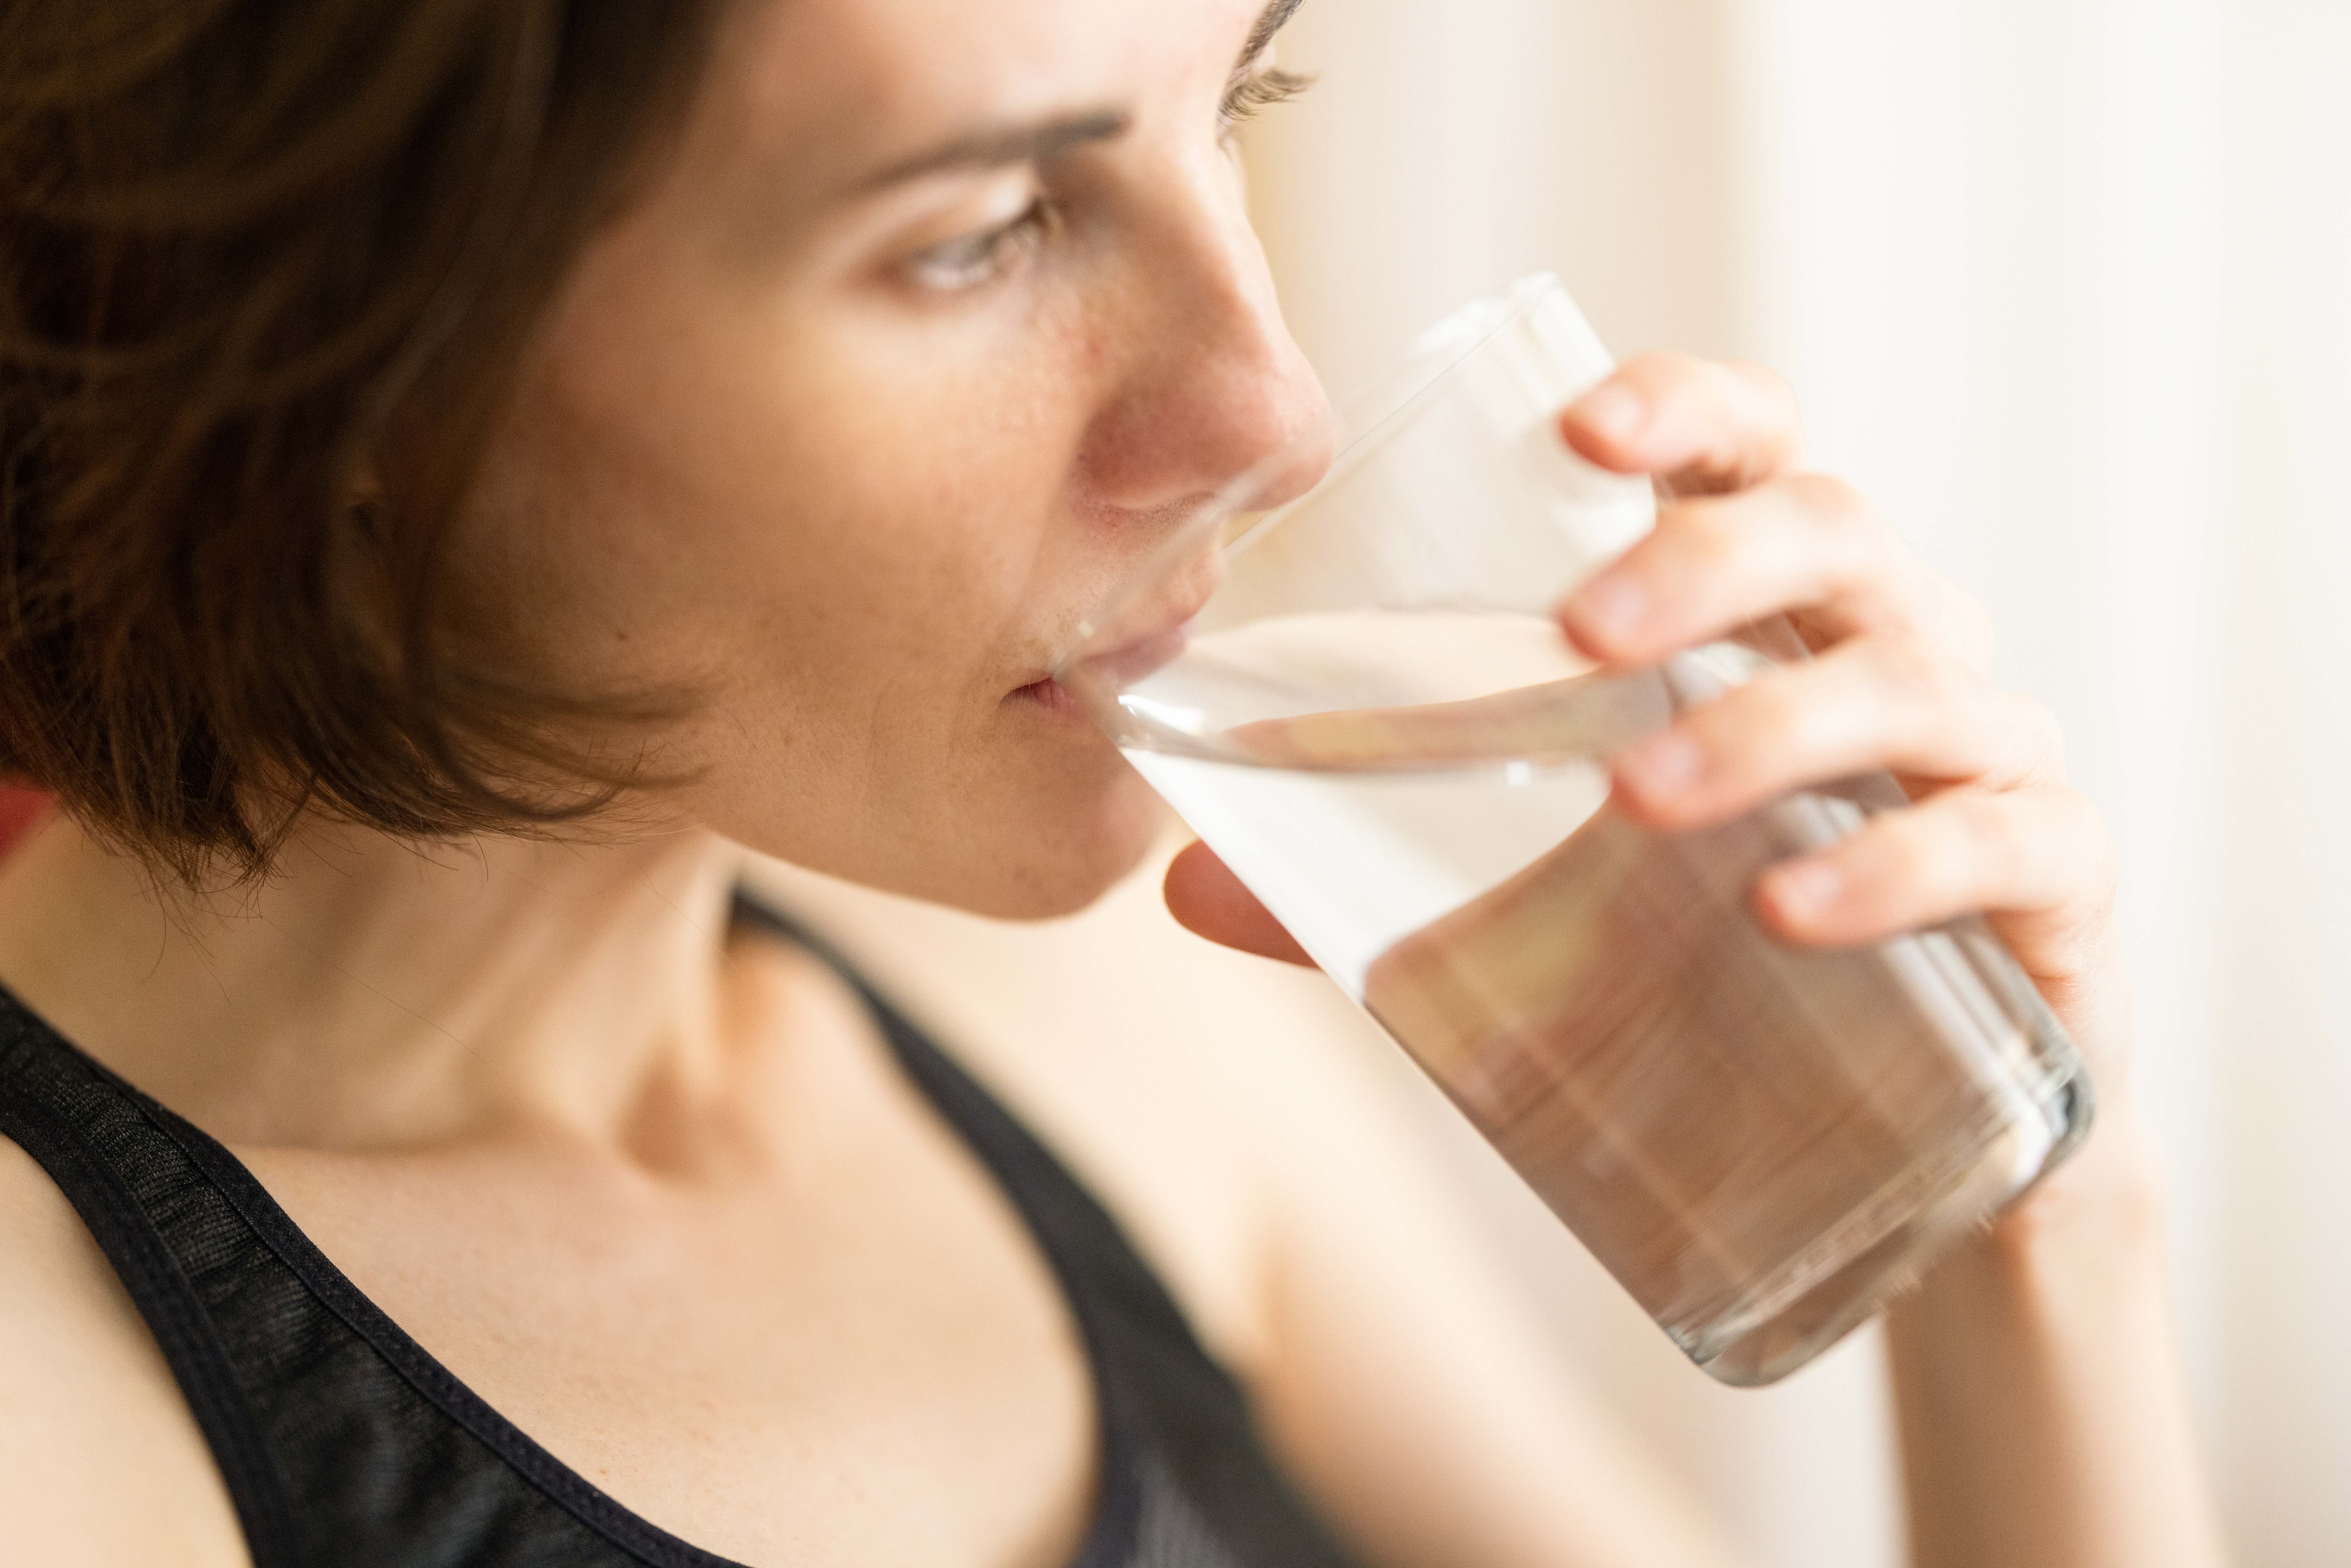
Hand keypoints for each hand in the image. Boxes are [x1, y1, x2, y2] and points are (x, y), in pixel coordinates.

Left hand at [1165, 351, 2141, 1223]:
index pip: (1748, 452)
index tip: (1579, 429)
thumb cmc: (1705, 964)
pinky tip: (1792, 914)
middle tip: (1584, 636)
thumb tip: (1182, 885)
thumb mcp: (1542, 909)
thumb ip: (1375, 888)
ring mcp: (1987, 753)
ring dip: (1771, 727)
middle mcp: (1890, 643)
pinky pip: (2003, 841)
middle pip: (1832, 530)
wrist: (1900, 1134)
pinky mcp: (2052, 876)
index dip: (1682, 410)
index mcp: (1771, 612)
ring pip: (1909, 677)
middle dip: (1707, 564)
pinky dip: (1899, 867)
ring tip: (1645, 801)